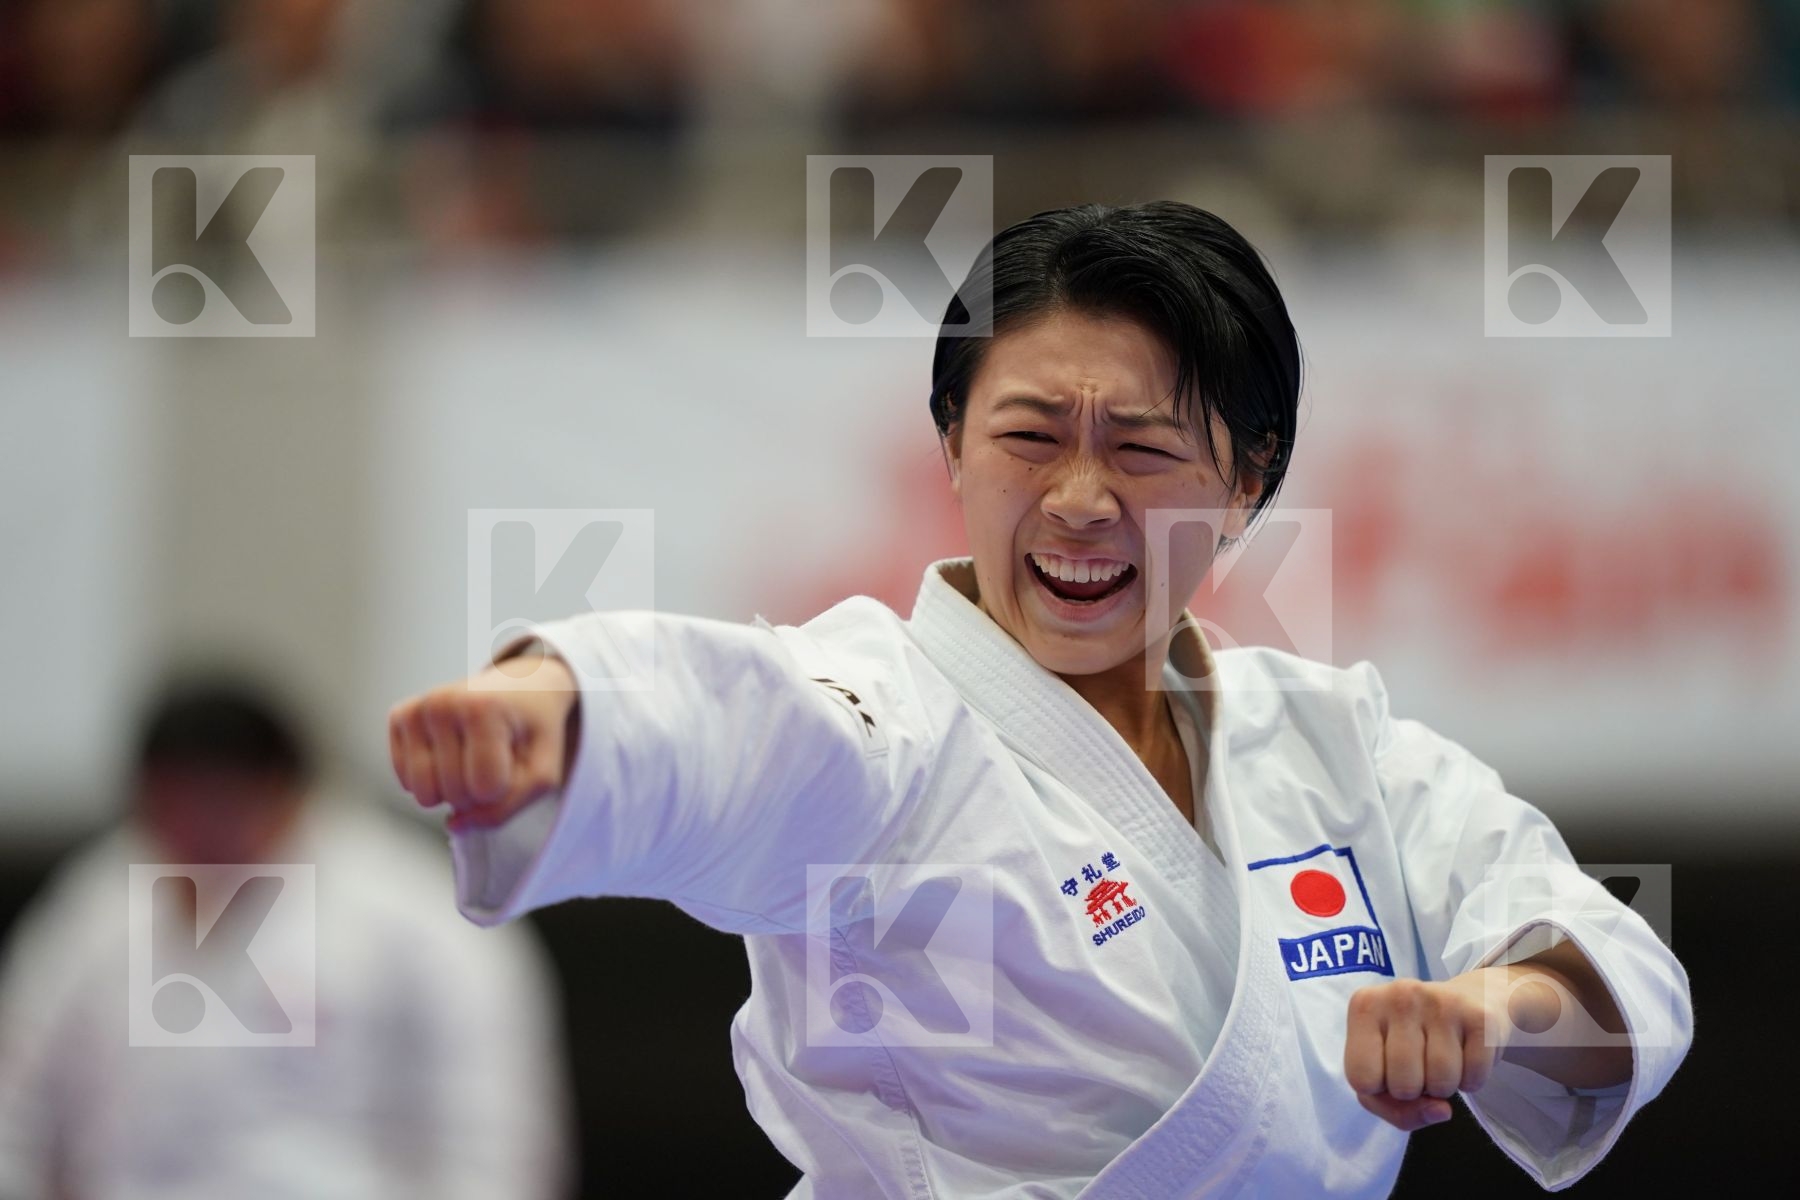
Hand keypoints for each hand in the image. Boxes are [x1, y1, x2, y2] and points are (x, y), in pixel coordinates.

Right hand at [387, 649, 580, 831]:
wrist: (521, 686)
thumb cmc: (533, 733)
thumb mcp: (542, 772)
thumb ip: (507, 807)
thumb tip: (452, 826)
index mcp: (482, 708)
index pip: (485, 790)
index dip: (505, 788)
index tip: (515, 758)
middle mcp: (441, 704)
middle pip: (453, 795)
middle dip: (479, 791)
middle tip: (496, 757)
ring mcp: (416, 709)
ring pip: (424, 795)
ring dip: (452, 791)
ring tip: (472, 757)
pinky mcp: (400, 717)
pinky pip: (407, 782)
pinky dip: (433, 779)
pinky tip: (451, 750)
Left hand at [1343, 970, 1558, 1131]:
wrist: (1473, 998)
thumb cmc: (1416, 1042)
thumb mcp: (1387, 1070)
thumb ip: (1395, 1109)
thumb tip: (1440, 1110)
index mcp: (1365, 1006)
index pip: (1361, 1079)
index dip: (1380, 1088)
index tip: (1389, 1068)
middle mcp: (1399, 996)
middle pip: (1403, 1086)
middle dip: (1416, 1090)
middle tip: (1422, 1064)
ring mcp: (1441, 1002)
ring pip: (1441, 1084)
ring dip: (1445, 1087)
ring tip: (1443, 1059)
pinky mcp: (1480, 1016)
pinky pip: (1474, 1079)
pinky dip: (1472, 1081)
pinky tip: (1466, 1055)